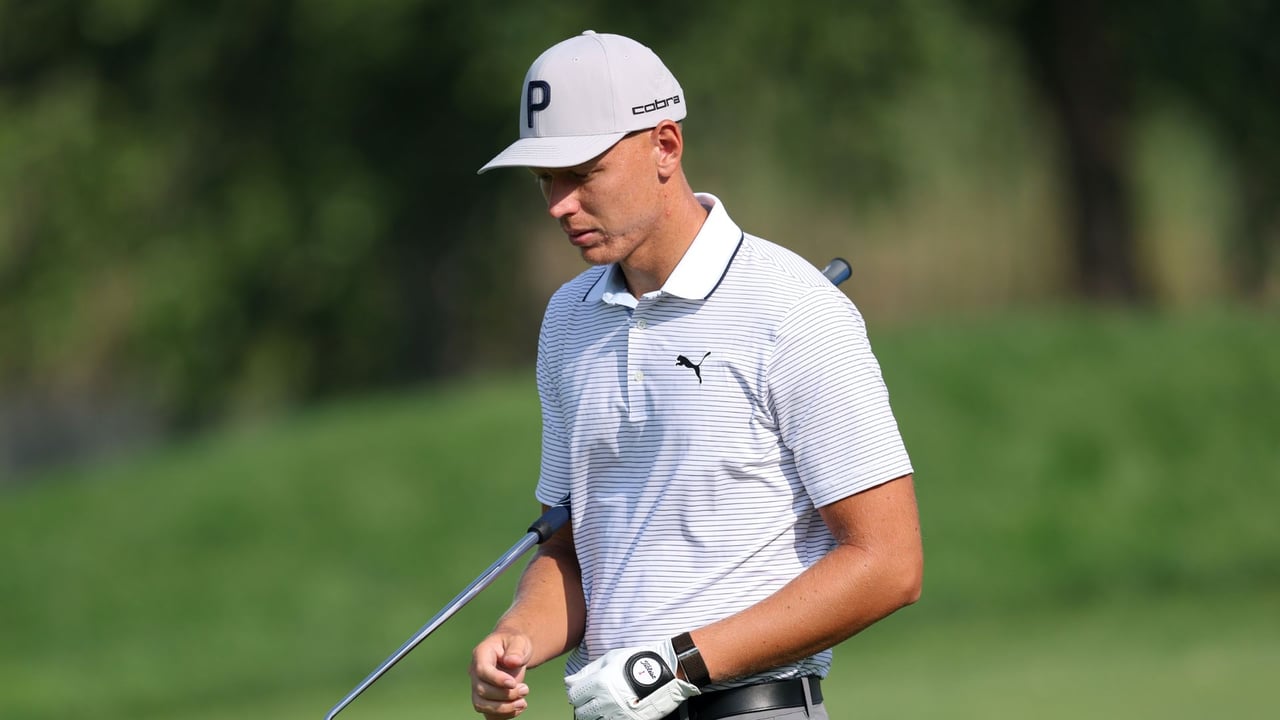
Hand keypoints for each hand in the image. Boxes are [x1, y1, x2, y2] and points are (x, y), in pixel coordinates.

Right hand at [470, 631, 532, 717]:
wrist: (513, 652)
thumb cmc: (514, 644)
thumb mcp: (519, 641)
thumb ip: (516, 650)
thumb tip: (513, 662)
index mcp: (481, 654)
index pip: (482, 670)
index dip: (496, 679)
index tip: (513, 683)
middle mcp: (475, 672)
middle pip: (481, 690)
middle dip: (505, 695)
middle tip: (525, 689)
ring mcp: (478, 687)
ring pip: (481, 705)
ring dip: (503, 708)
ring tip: (523, 702)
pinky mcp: (485, 699)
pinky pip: (488, 714)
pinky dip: (503, 715)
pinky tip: (519, 707)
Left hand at [564, 640, 700, 719]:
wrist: (667, 672)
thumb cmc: (638, 661)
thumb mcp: (611, 658)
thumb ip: (588, 671)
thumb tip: (569, 682)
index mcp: (599, 683)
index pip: (573, 695)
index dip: (576, 693)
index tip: (581, 690)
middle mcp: (605, 701)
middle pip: (581, 711)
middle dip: (584, 704)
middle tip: (593, 698)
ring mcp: (617, 714)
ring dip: (594, 714)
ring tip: (604, 705)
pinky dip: (607, 718)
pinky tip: (612, 711)